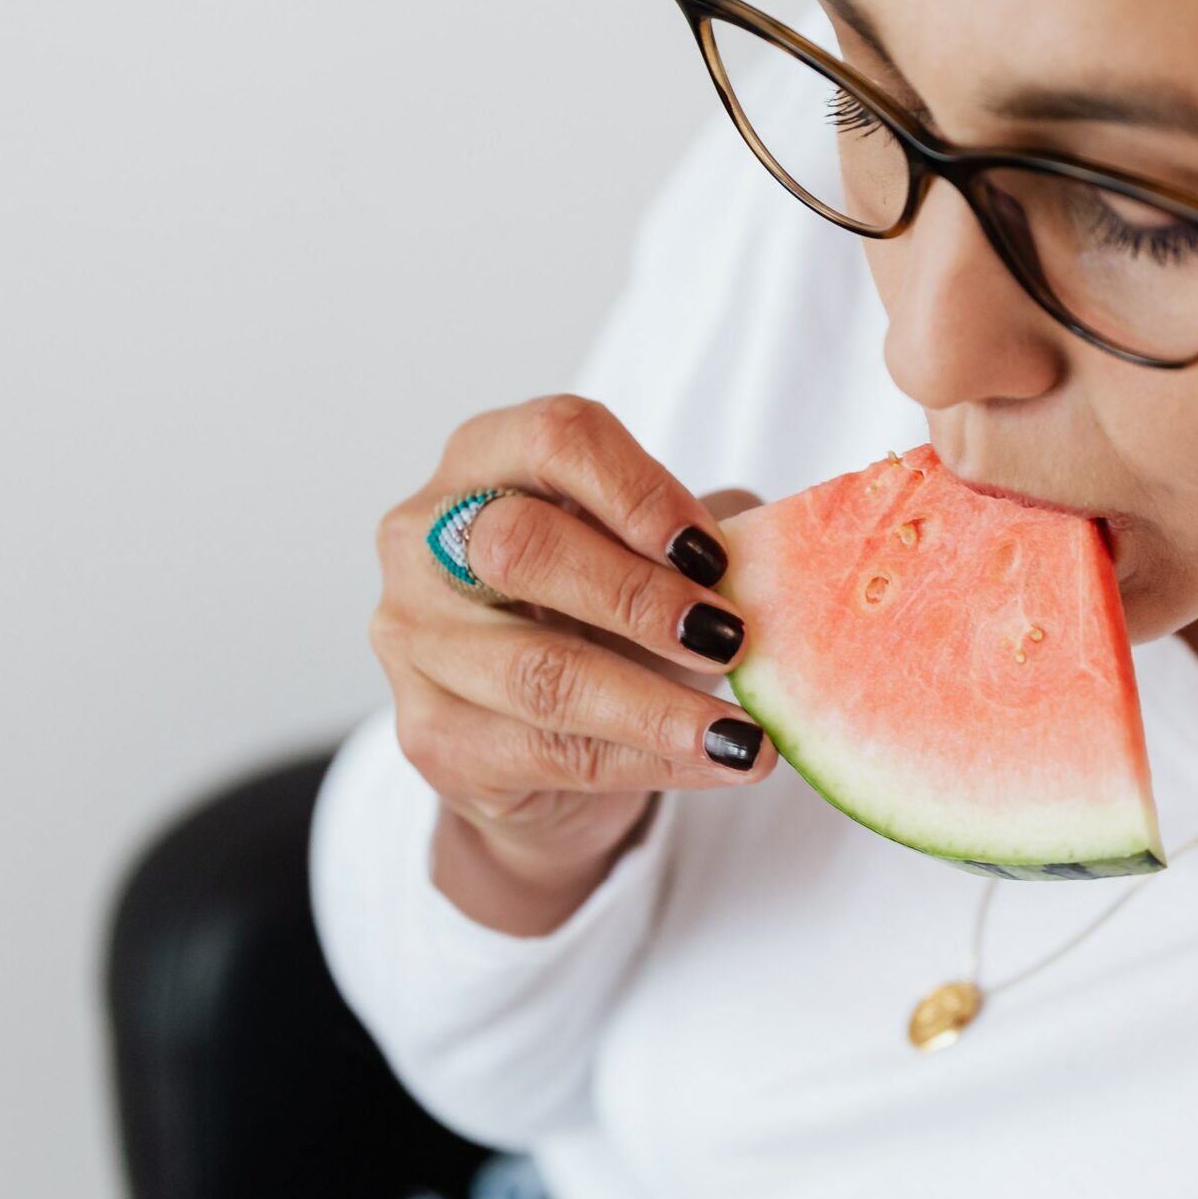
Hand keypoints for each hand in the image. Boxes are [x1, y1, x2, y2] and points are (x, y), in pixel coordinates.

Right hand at [370, 393, 775, 883]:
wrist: (529, 746)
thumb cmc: (595, 617)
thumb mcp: (645, 557)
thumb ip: (699, 540)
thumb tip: (783, 553)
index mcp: (484, 459)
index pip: (555, 438)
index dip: (642, 490)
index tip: (716, 553)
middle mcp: (424, 538)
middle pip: (522, 545)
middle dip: (639, 596)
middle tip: (730, 638)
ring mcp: (414, 641)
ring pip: (539, 672)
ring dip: (659, 705)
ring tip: (746, 733)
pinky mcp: (432, 735)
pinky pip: (553, 752)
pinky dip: (653, 760)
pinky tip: (722, 760)